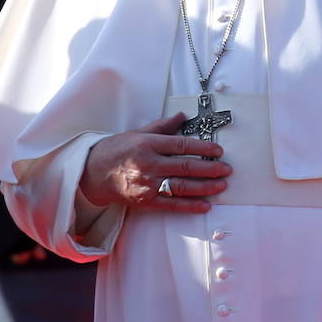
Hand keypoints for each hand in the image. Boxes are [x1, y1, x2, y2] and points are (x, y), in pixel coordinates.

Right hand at [78, 113, 231, 213]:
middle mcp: (149, 164)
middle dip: (210, 169)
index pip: (181, 145)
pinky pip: (172, 204)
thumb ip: (162, 126)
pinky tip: (205, 205)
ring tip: (221, 186)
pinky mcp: (146, 201)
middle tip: (227, 169)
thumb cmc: (117, 150)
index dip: (202, 147)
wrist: (94, 173)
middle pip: (186, 167)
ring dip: (205, 187)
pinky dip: (190, 206)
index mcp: (148, 144)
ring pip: (182, 186)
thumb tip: (183, 116)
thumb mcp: (138, 133)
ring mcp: (147, 184)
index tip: (218, 150)